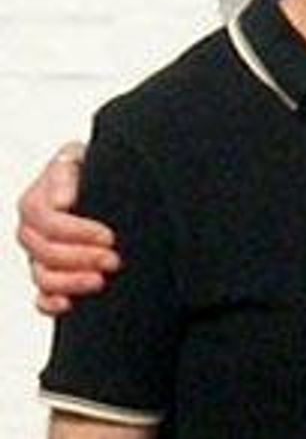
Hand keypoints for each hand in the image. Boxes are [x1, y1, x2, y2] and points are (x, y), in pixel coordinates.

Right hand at [16, 141, 120, 314]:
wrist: (112, 183)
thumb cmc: (97, 168)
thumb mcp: (83, 159)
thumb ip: (68, 172)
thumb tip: (61, 202)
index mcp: (38, 199)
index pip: (46, 220)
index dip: (77, 231)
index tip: (109, 235)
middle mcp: (34, 227)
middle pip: (44, 250)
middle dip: (80, 258)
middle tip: (113, 259)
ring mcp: (40, 253)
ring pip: (42, 275)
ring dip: (70, 282)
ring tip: (101, 280)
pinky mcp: (50, 273)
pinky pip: (40, 295)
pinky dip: (50, 303)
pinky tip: (69, 304)